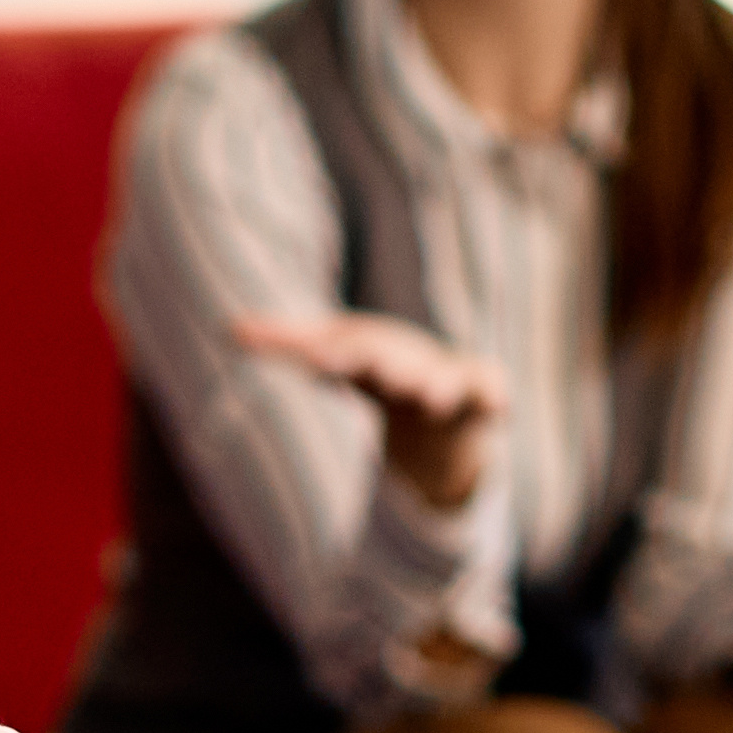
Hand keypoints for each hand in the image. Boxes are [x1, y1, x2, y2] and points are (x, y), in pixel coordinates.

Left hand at [232, 306, 507, 509]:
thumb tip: (230, 327)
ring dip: (437, 387)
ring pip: (442, 384)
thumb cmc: (378, 369)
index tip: (319, 360)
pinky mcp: (481, 395)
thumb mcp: (334, 356)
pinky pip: (491, 394)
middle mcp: (408, 362)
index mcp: (371, 355)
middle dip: (390, 369)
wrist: (438, 391)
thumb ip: (284, 342)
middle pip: (397, 367)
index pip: (349, 355)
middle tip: (385, 375)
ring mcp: (448, 378)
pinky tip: (502, 405)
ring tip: (432, 396)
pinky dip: (496, 397)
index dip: (336, 358)